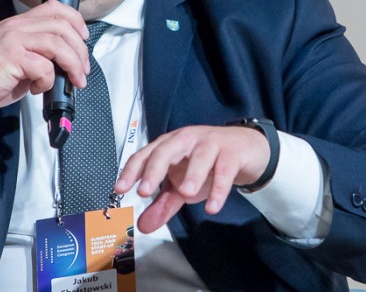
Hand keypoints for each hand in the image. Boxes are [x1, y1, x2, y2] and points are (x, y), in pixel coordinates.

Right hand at [0, 1, 89, 144]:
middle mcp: (15, 27)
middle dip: (80, 49)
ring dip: (72, 64)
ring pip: (57, 44)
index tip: (83, 39)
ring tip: (75, 80)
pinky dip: (48, 80)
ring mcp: (12, 40)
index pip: (54, 8)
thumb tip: (65, 63)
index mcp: (17, 23)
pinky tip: (39, 89)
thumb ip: (37, 54)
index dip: (75, 21)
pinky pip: (43, 66)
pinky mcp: (10, 57)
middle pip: (61, 25)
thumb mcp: (15, 58)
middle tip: (83, 70)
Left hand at [113, 125, 269, 232]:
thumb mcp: (183, 185)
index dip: (132, 171)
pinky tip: (213, 206)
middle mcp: (187, 140)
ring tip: (186, 193)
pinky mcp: (232, 153)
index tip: (120, 189)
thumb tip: (143, 225)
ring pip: (199, 156)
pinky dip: (219, 189)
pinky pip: (224, 170)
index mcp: (170, 145)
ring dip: (192, 174)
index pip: (146, 154)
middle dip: (154, 170)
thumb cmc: (208, 164)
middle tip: (145, 191)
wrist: (245, 149)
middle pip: (166, 150)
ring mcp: (210, 144)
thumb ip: (163, 204)